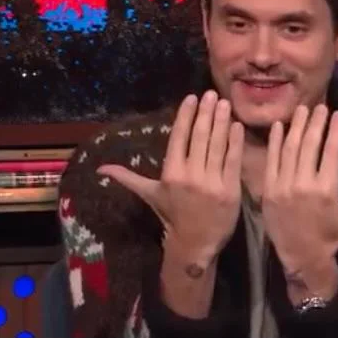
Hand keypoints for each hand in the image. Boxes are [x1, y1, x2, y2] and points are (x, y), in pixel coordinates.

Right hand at [97, 90, 244, 263]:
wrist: (195, 244)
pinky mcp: (230, 190)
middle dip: (205, 113)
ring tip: (223, 103)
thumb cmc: (172, 216)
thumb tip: (100, 169)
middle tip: (210, 93)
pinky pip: (234, 160)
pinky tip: (236, 125)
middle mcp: (190, 176)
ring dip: (221, 121)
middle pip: (199, 137)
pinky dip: (235, 142)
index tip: (191, 98)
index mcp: (171, 173)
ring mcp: (212, 182)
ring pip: (217, 145)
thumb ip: (129, 178)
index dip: (185, 116)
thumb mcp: (150, 195)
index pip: (178, 137)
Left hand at [263, 104, 337, 297]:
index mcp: (328, 190)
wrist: (301, 257)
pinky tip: (280, 125)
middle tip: (321, 106)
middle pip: (310, 145)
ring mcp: (284, 186)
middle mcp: (305, 184)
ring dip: (296, 126)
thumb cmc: (332, 237)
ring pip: (290, 149)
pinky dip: (274, 141)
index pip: (333, 151)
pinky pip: (271, 160)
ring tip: (302, 109)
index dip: (336, 130)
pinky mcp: (268, 189)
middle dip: (316, 123)